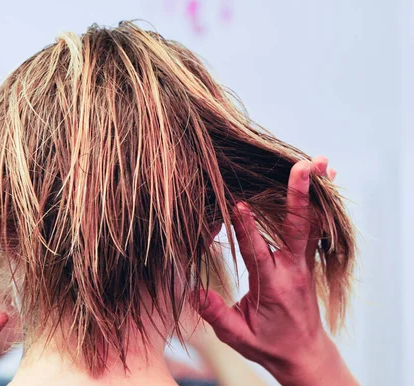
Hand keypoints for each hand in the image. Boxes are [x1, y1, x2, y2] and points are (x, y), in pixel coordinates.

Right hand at [195, 157, 357, 385]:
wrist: (305, 354)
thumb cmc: (269, 345)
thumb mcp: (239, 338)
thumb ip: (218, 315)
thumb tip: (194, 292)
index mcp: (274, 286)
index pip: (258, 252)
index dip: (247, 228)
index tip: (239, 204)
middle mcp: (293, 270)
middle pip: (297, 228)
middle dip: (298, 195)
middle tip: (303, 165)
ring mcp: (304, 263)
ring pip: (310, 222)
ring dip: (313, 192)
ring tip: (320, 162)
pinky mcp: (306, 259)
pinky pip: (314, 227)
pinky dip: (318, 202)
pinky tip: (323, 180)